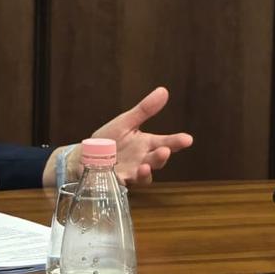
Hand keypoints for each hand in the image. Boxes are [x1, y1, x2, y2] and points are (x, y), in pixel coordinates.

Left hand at [61, 87, 193, 185]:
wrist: (86, 155)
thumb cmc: (110, 139)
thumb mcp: (126, 121)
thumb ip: (145, 109)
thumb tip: (164, 90)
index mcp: (146, 144)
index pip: (166, 142)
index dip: (177, 142)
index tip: (188, 139)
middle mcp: (142, 159)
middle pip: (157, 160)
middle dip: (162, 156)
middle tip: (166, 150)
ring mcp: (131, 172)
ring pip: (144, 175)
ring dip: (146, 172)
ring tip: (146, 166)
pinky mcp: (117, 181)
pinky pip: (124, 183)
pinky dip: (126, 181)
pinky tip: (125, 175)